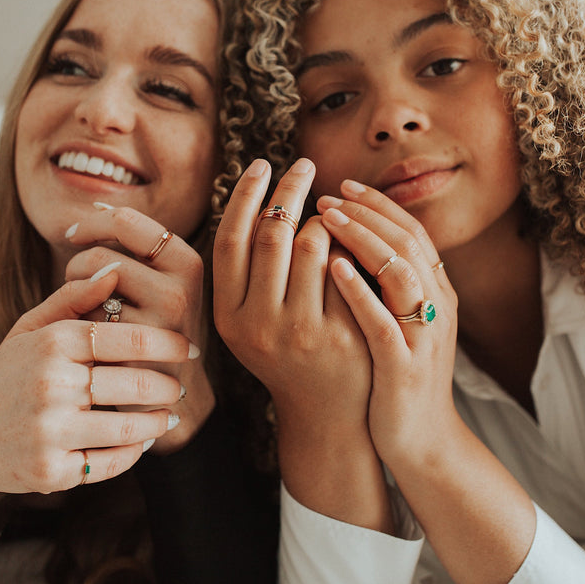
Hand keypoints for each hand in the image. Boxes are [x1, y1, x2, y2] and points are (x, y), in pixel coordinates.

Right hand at [0, 265, 191, 524]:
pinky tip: (142, 443)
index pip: (126, 336)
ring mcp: (50, 430)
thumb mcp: (28, 332)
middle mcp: (50, 384)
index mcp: (50, 344)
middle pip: (135, 382)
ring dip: (158, 422)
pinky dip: (133, 453)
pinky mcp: (51, 470)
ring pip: (129, 426)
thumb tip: (114, 271)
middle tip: (182, 387)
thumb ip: (71, 300)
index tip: (189, 347)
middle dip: (169, 386)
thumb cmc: (5, 379)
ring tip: (169, 416)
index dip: (167, 342)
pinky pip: (110, 462)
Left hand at [64, 205, 212, 452]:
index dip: (92, 222)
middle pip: (102, 254)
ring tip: (87, 315)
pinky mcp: (138, 349)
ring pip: (90, 286)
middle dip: (77, 267)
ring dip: (75, 298)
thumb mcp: (156, 284)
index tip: (73, 234)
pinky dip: (79, 325)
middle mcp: (182, 287)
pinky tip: (90, 342)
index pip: (127, 221)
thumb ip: (132, 248)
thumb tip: (93, 206)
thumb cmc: (151, 334)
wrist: (165, 402)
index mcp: (188, 262)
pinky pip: (87, 320)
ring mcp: (161, 321)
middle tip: (76, 285)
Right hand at [214, 159, 392, 531]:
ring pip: (311, 241)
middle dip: (290, 189)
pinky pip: (348, 264)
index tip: (262, 165)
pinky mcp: (345, 334)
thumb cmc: (289, 357)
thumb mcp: (251, 326)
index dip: (244, 195)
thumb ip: (247, 275)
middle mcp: (259, 325)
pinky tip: (355, 232)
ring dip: (323, 214)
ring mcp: (303, 331)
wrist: (331, 418)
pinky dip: (350, 240)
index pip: (230, 239)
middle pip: (270, 233)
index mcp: (229, 318)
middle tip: (304, 166)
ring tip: (330, 206)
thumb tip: (256, 199)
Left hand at [317, 179, 461, 467]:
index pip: (413, 232)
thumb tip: (355, 239)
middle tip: (328, 193)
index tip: (343, 185)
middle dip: (367, 213)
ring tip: (328, 217)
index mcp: (436, 294)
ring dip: (363, 239)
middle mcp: (436, 308)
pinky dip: (359, 291)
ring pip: (401, 273)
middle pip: (408, 242)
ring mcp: (423, 337)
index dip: (379, 205)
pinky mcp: (404, 367)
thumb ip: (389, 285)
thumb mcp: (402, 321)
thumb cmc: (399, 376)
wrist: (421, 440)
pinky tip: (332, 267)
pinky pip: (384, 321)